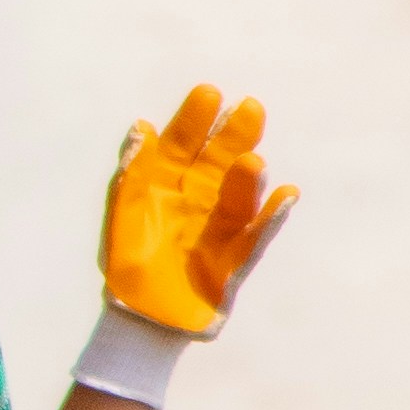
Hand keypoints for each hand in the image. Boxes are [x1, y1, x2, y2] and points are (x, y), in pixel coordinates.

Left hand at [99, 86, 297, 337]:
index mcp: (167, 183)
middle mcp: (198, 198)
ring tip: (252, 161)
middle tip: (250, 108)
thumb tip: (141, 127)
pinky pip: (256, 236)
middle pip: (219, 162)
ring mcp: (219, 227)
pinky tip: (285, 196)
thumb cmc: (128, 262)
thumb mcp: (123, 212)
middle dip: (234, 136)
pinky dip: (270, 217)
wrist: (138, 316)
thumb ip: (132, 172)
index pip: (182, 144)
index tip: (209, 94)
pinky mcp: (235, 259)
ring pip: (238, 196)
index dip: (195, 120)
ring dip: (247, 178)